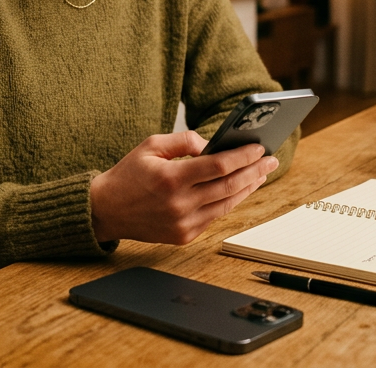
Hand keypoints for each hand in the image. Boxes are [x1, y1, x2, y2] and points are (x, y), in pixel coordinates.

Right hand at [90, 131, 277, 244]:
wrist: (106, 210)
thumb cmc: (128, 174)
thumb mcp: (151, 145)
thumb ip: (184, 140)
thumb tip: (212, 145)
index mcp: (170, 178)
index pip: (218, 166)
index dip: (242, 156)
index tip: (258, 147)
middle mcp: (179, 204)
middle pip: (228, 186)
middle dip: (254, 171)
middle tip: (269, 160)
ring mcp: (183, 223)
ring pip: (226, 204)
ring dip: (247, 188)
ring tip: (261, 174)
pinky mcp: (184, 236)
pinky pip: (215, 217)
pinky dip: (230, 202)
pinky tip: (240, 190)